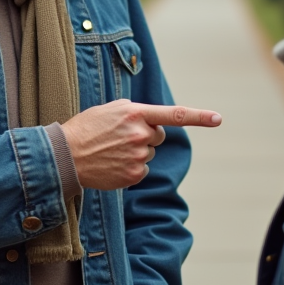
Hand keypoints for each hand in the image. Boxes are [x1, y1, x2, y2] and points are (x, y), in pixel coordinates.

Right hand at [62, 100, 221, 189]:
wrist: (65, 156)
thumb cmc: (86, 128)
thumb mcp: (110, 109)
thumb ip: (136, 111)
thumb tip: (153, 120)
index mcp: (135, 114)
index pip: (174, 115)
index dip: (199, 116)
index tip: (218, 119)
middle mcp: (140, 135)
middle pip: (158, 136)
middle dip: (146, 135)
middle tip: (121, 137)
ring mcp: (138, 157)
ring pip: (149, 154)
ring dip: (136, 152)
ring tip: (111, 150)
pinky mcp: (134, 175)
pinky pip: (142, 170)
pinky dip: (130, 168)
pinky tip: (112, 164)